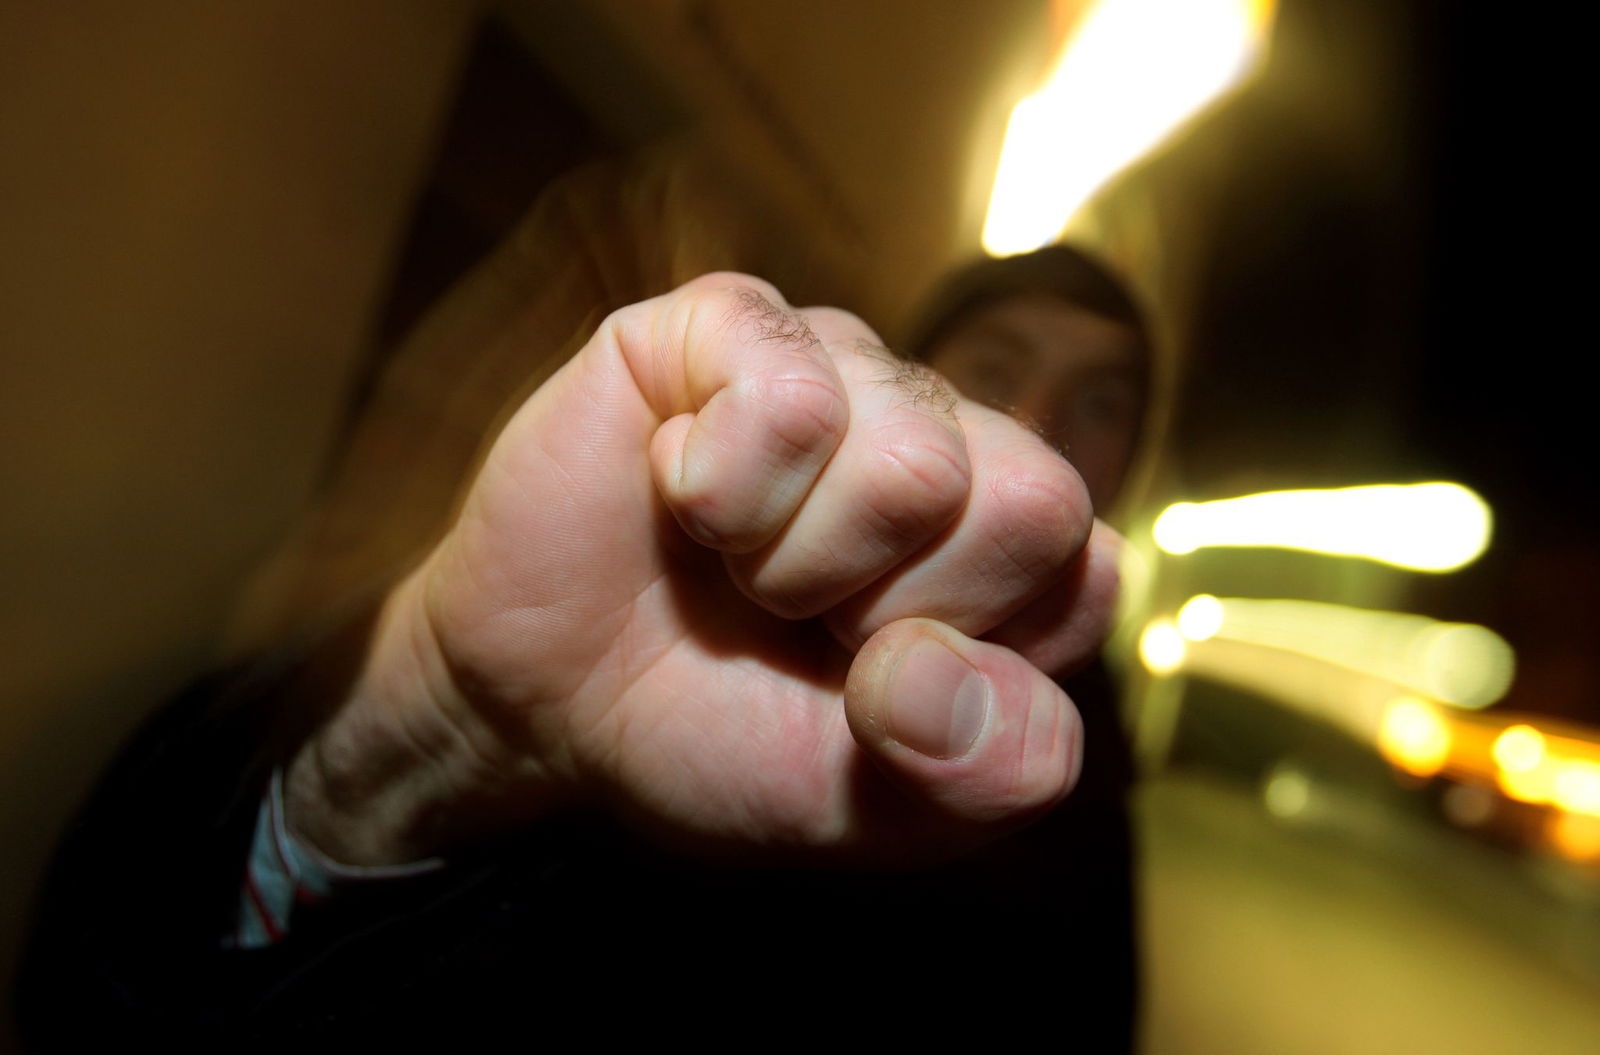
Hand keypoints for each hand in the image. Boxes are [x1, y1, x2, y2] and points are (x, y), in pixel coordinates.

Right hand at [286, 273, 1119, 865]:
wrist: (543, 705)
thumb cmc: (717, 732)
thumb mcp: (875, 807)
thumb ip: (983, 773)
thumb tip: (946, 671)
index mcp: (1004, 538)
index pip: (1082, 573)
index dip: (967, 658)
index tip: (871, 684)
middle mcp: (942, 431)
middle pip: (1028, 502)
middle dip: (891, 611)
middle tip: (800, 620)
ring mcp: (839, 365)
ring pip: (914, 458)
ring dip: (793, 563)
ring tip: (734, 565)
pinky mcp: (729, 322)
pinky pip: (786, 389)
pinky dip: (720, 487)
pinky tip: (682, 495)